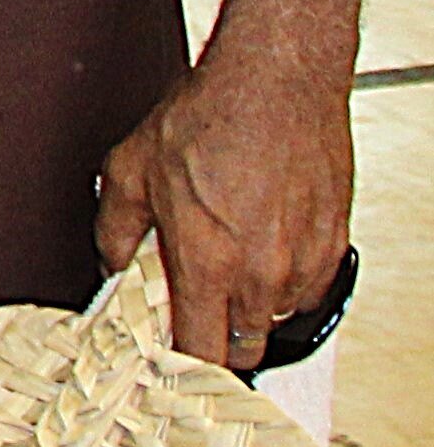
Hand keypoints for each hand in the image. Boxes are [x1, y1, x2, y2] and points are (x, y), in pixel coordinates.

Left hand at [96, 38, 354, 366]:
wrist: (277, 80)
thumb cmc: (209, 117)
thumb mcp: (130, 170)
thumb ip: (114, 230)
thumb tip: (112, 266)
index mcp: (208, 263)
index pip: (200, 353)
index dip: (182, 366)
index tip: (168, 361)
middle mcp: (262, 272)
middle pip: (244, 347)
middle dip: (217, 341)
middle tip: (195, 313)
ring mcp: (304, 261)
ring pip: (277, 317)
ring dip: (251, 306)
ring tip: (228, 265)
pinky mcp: (334, 243)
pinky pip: (309, 288)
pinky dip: (285, 281)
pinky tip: (262, 246)